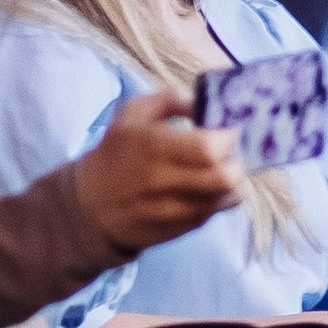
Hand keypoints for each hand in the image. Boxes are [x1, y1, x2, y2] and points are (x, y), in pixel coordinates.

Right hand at [71, 91, 244, 254]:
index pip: (208, 148)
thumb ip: (169, 99)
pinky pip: (216, 212)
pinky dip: (222, 197)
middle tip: (232, 150)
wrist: (89, 207)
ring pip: (227, 198)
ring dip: (235, 180)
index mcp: (151, 147)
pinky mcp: (179, 229)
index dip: (227, 137)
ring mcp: (173, 209)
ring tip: (224, 167)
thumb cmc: (115, 153)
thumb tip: (202, 102)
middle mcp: (163, 182)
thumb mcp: (131, 114)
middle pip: (225, 177)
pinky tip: (210, 185)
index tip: (227, 130)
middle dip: (237, 160)